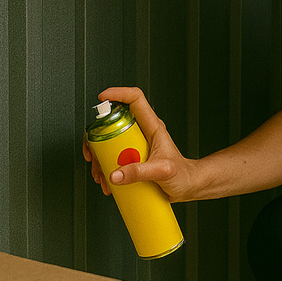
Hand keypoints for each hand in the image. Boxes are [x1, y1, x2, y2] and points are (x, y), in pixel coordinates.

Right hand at [82, 86, 197, 201]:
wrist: (187, 187)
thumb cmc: (182, 175)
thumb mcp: (162, 171)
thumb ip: (140, 172)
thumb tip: (115, 174)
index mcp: (152, 126)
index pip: (135, 99)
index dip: (118, 94)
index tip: (102, 98)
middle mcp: (141, 133)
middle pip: (113, 123)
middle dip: (98, 138)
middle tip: (93, 154)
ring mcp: (135, 145)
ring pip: (109, 143)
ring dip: (100, 159)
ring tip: (102, 176)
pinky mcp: (132, 158)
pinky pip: (113, 159)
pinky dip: (106, 170)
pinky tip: (108, 183)